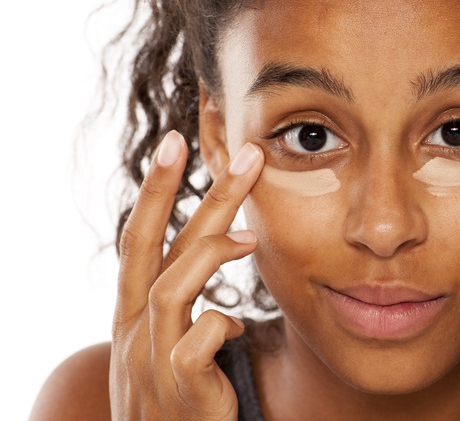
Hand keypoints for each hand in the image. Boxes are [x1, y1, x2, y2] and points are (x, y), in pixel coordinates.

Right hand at [110, 131, 263, 419]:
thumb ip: (190, 320)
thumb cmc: (174, 405)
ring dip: (211, 254)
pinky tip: (234, 328)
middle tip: (233, 155)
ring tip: (249, 237)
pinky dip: (218, 325)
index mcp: (132, 316)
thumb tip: (226, 304)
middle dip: (185, 196)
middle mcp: (133, 331)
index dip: (157, 191)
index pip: (140, 241)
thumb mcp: (170, 355)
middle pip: (153, 248)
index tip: (176, 144)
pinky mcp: (178, 391)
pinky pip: (195, 344)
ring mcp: (150, 361)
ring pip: (171, 288)